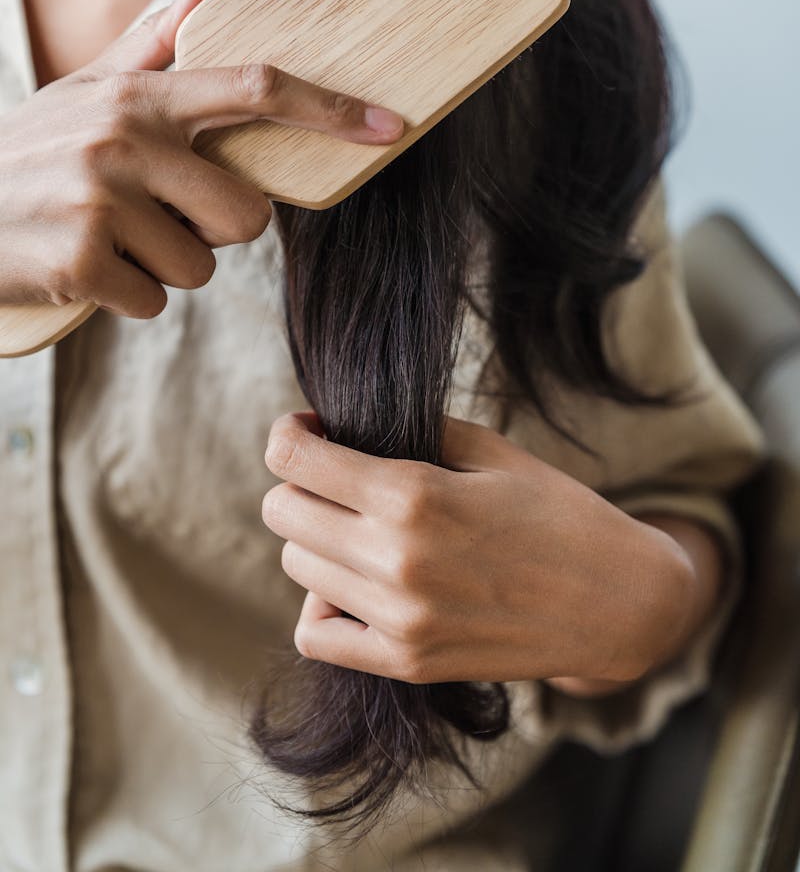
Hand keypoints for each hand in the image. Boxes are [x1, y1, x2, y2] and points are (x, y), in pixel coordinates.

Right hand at [0, 0, 403, 317]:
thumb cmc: (30, 153)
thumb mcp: (86, 89)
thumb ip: (156, 38)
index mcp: (140, 95)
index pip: (255, 88)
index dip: (330, 109)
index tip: (391, 125)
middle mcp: (125, 138)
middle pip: (248, 215)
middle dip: (212, 230)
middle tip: (155, 216)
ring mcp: (100, 199)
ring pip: (200, 266)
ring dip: (163, 267)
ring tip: (108, 238)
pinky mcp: (79, 260)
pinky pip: (153, 301)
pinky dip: (126, 296)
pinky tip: (83, 266)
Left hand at [262, 412, 695, 685]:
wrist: (615, 601)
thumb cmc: (555, 510)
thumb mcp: (489, 449)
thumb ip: (410, 431)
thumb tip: (337, 427)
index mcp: (414, 495)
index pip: (293, 461)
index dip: (288, 435)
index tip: (306, 430)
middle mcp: (395, 559)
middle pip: (283, 513)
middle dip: (300, 485)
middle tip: (338, 478)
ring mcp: (399, 619)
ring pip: (297, 567)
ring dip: (316, 539)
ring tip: (361, 528)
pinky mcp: (407, 663)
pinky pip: (316, 635)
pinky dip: (322, 605)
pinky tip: (356, 584)